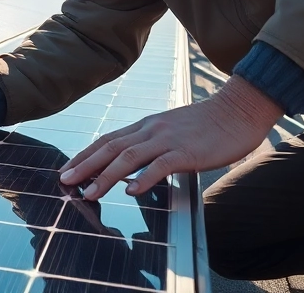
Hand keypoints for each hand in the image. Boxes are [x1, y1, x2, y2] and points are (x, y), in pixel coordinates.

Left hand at [59, 76, 281, 199]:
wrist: (239, 110)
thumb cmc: (209, 124)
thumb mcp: (173, 132)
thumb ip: (153, 147)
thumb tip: (134, 170)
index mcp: (146, 126)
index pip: (108, 139)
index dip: (85, 154)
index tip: (67, 169)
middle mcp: (151, 130)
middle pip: (110, 147)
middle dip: (84, 165)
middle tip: (64, 181)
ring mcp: (168, 139)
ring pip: (128, 157)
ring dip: (105, 176)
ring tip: (88, 193)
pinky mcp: (187, 151)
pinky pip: (161, 165)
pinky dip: (144, 178)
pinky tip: (132, 191)